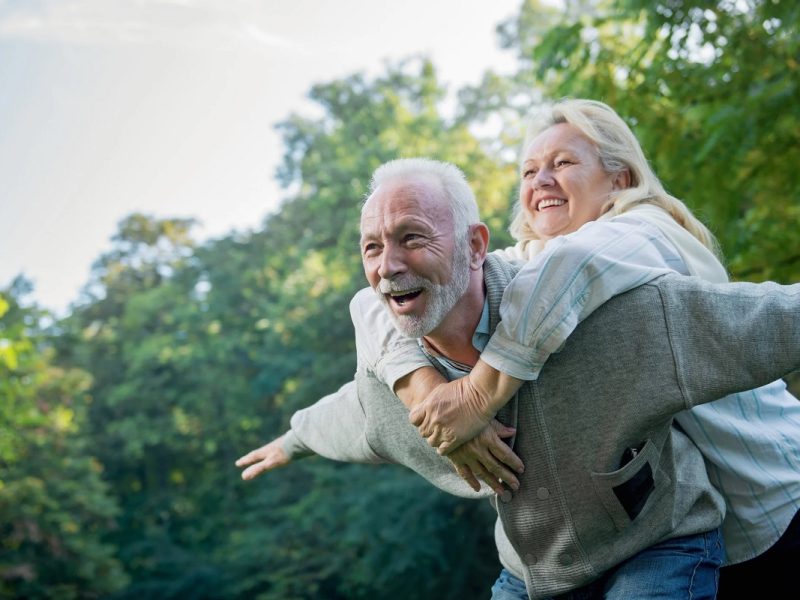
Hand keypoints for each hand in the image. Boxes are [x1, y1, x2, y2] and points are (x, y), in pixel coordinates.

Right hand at [235, 434, 290, 480]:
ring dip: (263, 454)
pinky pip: (279, 451)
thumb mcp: (270, 463)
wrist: (301, 440)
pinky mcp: (288, 447)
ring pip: (269, 451)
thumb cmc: (284, 452)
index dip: (245, 461)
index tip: (237, 463)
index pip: (253, 457)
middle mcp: (271, 448)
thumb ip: (258, 469)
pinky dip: (275, 453)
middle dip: (253, 457)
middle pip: (260, 453)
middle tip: (246, 459)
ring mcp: (279, 447)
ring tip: (262, 456)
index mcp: (265, 452)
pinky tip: (280, 454)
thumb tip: (243, 476)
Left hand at [409, 359, 523, 453]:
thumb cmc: (464, 388)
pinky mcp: (454, 439)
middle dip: (429, 430)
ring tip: (444, 436)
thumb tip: (426, 407)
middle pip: (422, 432)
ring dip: (436, 439)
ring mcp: (443, 430)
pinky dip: (444, 448)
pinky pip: (442, 450)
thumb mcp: (441, 390)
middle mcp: (433, 419)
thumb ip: (431, 402)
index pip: (413, 420)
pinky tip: (449, 443)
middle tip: (438, 428)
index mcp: (428, 406)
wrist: (480, 394)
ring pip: (431, 442)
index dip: (420, 421)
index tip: (426, 420)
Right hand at [447, 420, 522, 495]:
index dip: (514, 463)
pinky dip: (471, 481)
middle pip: (496, 466)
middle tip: (516, 486)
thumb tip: (513, 432)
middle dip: (507, 477)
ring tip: (502, 492)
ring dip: (493, 483)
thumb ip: (499, 427)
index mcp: (488, 438)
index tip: (521, 469)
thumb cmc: (467, 413)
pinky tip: (478, 489)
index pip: (505, 454)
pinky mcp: (456, 458)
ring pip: (482, 473)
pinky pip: (464, 473)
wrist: (444, 416)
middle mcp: (479, 450)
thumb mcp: (485, 417)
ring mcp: (467, 456)